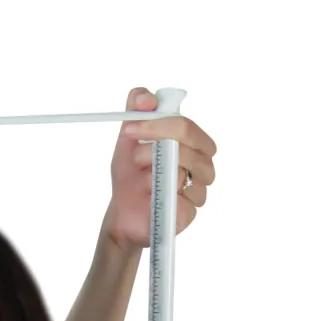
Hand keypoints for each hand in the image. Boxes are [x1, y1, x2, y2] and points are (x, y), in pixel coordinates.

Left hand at [107, 86, 216, 249]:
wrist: (122, 213)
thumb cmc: (132, 175)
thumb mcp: (129, 138)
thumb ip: (137, 109)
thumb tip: (147, 99)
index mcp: (195, 144)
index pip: (186, 127)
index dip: (159, 125)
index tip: (130, 129)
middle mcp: (203, 166)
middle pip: (189, 147)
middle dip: (156, 148)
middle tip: (135, 155)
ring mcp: (198, 192)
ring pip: (182, 173)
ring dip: (153, 174)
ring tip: (140, 180)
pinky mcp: (189, 215)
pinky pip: (177, 200)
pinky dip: (158, 197)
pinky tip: (150, 199)